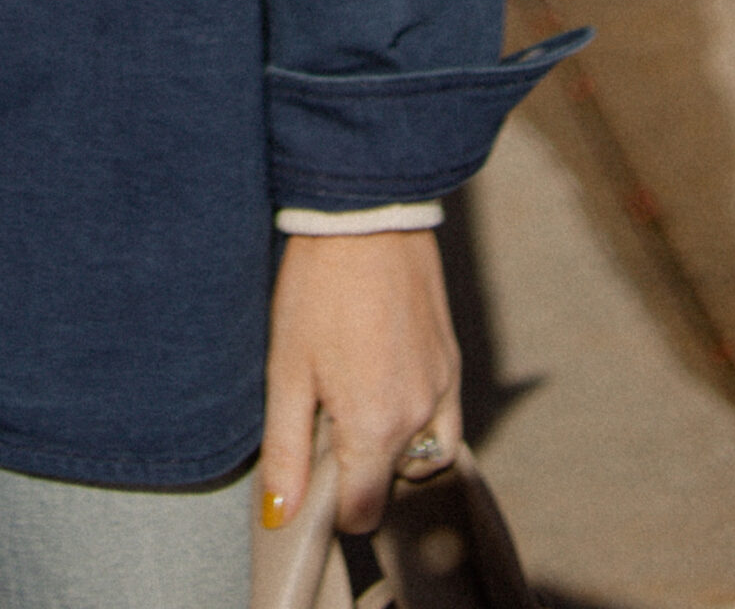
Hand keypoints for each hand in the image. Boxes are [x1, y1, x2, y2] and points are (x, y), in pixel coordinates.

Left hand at [259, 230, 460, 533]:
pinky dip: (415, 419)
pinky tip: (380, 376)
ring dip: (387, 444)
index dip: (332, 503)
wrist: (365, 219)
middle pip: (389, 481)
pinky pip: (442, 420)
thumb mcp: (286, 370)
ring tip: (351, 393)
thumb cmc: (318, 288)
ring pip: (419, 453)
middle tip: (322, 411)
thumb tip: (281, 516)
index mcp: (377, 427)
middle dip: (356, 465)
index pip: (364, 511)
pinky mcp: (453, 364)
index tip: (310, 468)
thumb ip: (286, 450)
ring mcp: (444, 391)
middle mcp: (421, 418)